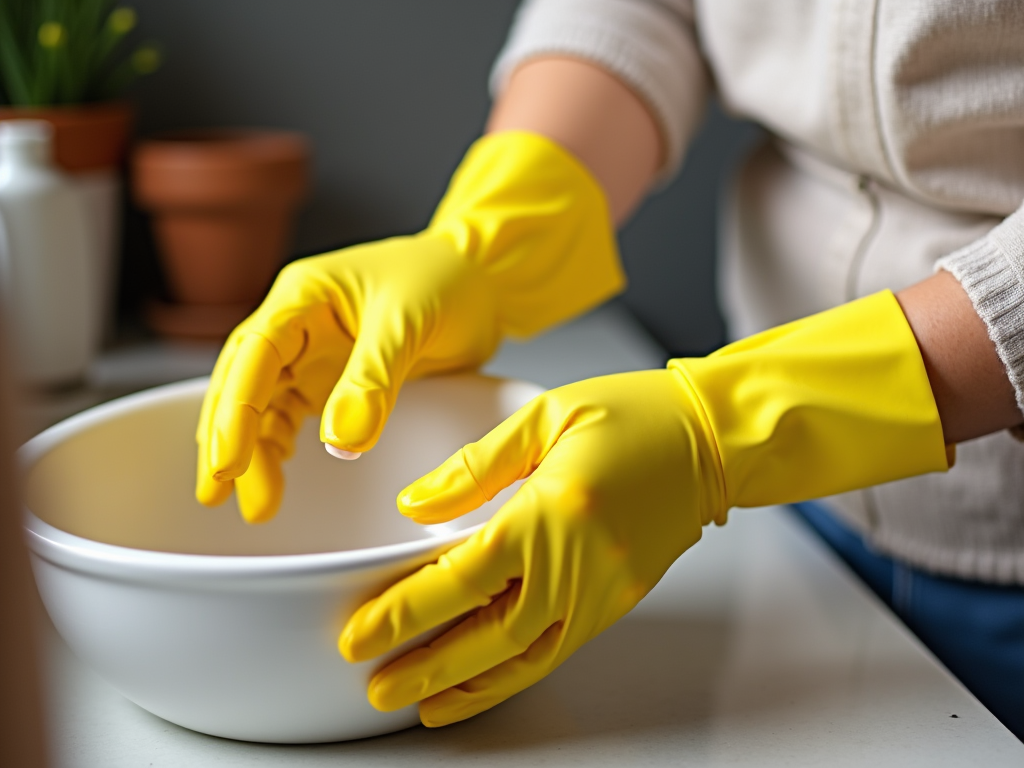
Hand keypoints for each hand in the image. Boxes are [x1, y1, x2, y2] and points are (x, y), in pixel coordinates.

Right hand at [195, 131, 623, 522]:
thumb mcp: (408, 322)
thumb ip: (374, 378)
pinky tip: (273, 478)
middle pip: (245, 383)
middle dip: (229, 439)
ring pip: (264, 406)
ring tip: (255, 505)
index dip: (234, 408)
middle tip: (219, 494)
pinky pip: (294, 416)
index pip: (254, 354)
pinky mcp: (334, 379)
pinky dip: (280, 448)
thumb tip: (340, 439)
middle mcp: (298, 323)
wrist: (482, 280)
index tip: (227, 460)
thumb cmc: (446, 278)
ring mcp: (312, 353)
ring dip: (254, 453)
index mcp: (304, 295)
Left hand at [339, 290, 949, 726]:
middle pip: (490, 633)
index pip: (464, 576)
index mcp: (555, 510)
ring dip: (468, 686)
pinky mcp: (619, 600)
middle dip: (426, 665)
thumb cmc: (633, 413)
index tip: (361, 634)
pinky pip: (560, 651)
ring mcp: (605, 589)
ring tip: (418, 704)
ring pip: (526, 657)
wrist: (712, 436)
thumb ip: (475, 466)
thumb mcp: (544, 416)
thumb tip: (415, 507)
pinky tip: (482, 686)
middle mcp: (581, 562)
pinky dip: (515, 676)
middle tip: (374, 683)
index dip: (405, 612)